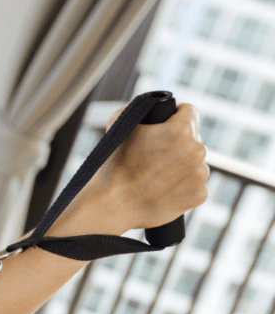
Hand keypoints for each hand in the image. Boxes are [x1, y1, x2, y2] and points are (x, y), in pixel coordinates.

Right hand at [83, 103, 209, 233]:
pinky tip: (163, 189)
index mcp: (181, 130)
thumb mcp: (119, 126)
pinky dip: (182, 186)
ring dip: (181, 166)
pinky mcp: (200, 194)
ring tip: (156, 176)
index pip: (190, 112)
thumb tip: (151, 108)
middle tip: (154, 157)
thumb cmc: (114, 166)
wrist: (114, 204)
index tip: (165, 127)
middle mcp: (197, 150)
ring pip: (195, 162)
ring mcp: (200, 173)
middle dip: (177, 145)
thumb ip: (140, 110)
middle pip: (192, 139)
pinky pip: (195, 184)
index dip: (175, 117)